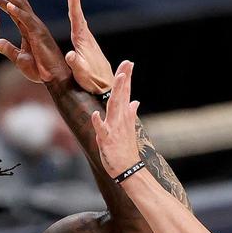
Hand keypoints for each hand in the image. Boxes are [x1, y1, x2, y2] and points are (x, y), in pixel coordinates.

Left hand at [0, 0, 71, 84]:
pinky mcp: (39, 35)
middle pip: (19, 1)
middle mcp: (33, 24)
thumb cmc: (40, 69)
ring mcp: (37, 28)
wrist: (55, 77)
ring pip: (22, 6)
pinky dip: (17, 12)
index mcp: (28, 28)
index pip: (14, 9)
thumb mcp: (19, 58)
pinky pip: (26, 21)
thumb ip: (8, 49)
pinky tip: (8, 5)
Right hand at [65, 0, 113, 94]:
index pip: (77, 17)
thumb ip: (76, 64)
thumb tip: (70, 54)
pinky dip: (75, 15)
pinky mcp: (86, 45)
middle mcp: (86, 37)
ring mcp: (87, 41)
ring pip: (79, 18)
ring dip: (75, 3)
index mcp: (82, 40)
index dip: (75, 1)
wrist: (106, 88)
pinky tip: (74, 13)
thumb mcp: (82, 74)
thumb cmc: (92, 82)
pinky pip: (78, 25)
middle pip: (78, 13)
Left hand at [89, 60, 140, 177]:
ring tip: (118, 79)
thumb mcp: (129, 129)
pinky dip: (98, 122)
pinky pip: (101, 130)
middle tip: (126, 64)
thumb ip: (130, 114)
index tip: (129, 63)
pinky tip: (96, 113)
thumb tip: (135, 102)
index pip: (126, 93)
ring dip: (116, 93)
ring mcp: (113, 129)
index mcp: (123, 116)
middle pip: (121, 96)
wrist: (128, 169)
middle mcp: (120, 120)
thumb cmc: (126, 150)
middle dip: (123, 80)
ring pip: (114, 108)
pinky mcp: (106, 140)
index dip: (127, 78)